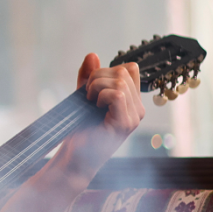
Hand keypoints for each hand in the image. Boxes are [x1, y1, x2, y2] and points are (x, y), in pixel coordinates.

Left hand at [61, 53, 145, 178]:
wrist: (74, 156)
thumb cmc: (79, 129)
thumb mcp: (82, 97)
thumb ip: (88, 77)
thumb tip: (92, 55)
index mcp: (132, 101)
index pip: (130, 68)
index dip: (107, 70)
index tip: (92, 87)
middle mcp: (138, 109)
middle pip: (124, 71)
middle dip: (98, 76)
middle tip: (87, 95)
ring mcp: (134, 117)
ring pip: (120, 81)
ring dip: (96, 86)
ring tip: (89, 101)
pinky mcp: (125, 124)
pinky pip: (118, 95)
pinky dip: (101, 95)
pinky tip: (94, 106)